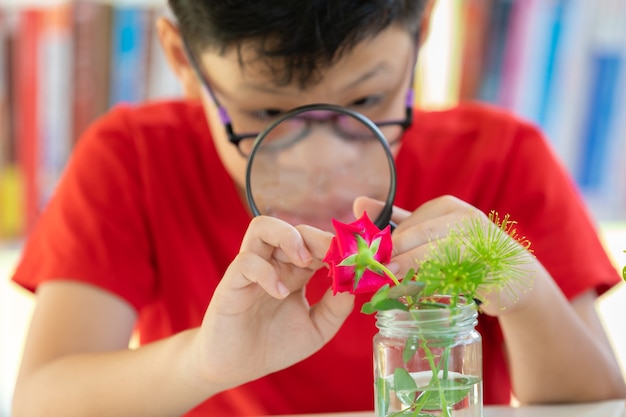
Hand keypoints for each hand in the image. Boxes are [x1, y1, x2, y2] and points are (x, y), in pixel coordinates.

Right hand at [192, 216, 354, 390]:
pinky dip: (267, 273)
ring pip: (262, 227)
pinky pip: (246, 262)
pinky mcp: (232, 283)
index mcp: (295, 271)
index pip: (316, 243)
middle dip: (318, 238)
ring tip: (305, 262)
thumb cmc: (274, 344)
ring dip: (288, 237)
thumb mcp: (317, 329)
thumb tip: (354, 283)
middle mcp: (274, 264)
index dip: (337, 245)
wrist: (236, 368)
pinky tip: (280, 294)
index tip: (356, 258)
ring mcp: (252, 270)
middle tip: (335, 256)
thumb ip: (336, 307)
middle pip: (295, 229)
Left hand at [353, 195, 537, 315]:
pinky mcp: (489, 269)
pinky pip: (454, 279)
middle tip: (374, 276)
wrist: (513, 274)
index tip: (366, 262)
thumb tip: (358, 203)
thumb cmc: (463, 249)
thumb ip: (396, 221)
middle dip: (394, 259)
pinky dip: (433, 288)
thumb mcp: (430, 230)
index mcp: (446, 207)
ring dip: (410, 276)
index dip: (384, 247)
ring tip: (390, 288)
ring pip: (435, 260)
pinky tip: (417, 295)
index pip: (405, 227)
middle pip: (418, 240)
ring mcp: (479, 243)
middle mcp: (464, 220)